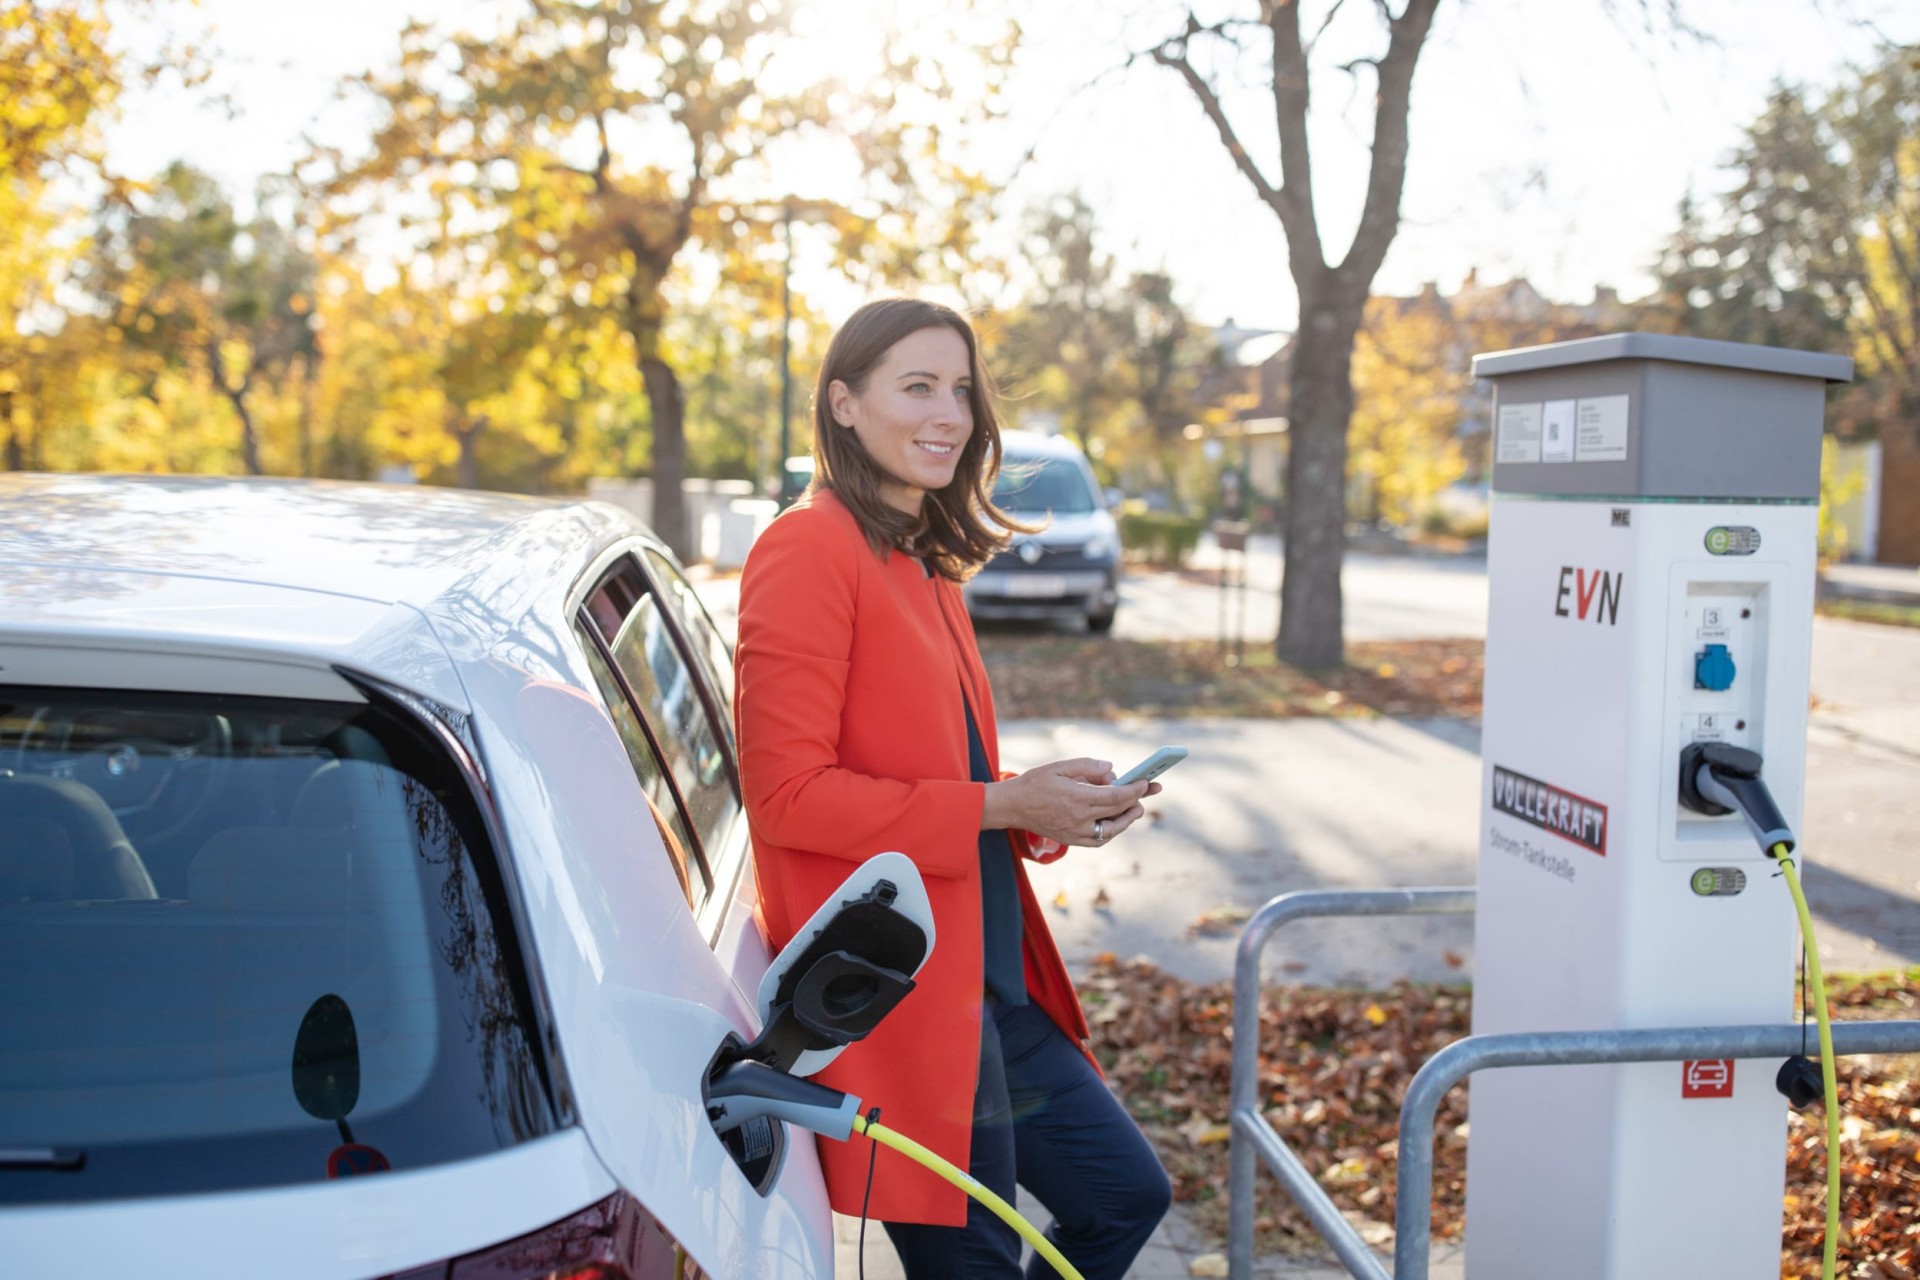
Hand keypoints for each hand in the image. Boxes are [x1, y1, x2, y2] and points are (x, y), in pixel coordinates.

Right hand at [983, 757, 1160, 847]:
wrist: (1011, 806)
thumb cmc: (1035, 783)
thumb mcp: (1060, 766)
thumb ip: (1087, 766)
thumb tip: (1111, 769)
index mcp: (1078, 798)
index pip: (1117, 796)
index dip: (1135, 790)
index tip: (1145, 781)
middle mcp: (1079, 819)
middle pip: (1118, 812)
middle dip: (1137, 801)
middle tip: (1149, 791)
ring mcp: (1076, 832)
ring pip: (1112, 830)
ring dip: (1127, 819)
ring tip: (1136, 808)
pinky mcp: (1071, 840)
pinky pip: (1098, 840)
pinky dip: (1111, 831)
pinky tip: (1116, 821)